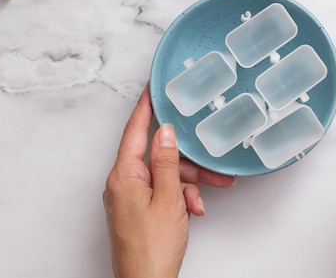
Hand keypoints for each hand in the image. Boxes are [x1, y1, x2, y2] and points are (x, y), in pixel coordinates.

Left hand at [103, 85, 234, 277]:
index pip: (135, 130)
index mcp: (124, 176)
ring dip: (188, 184)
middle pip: (158, 156)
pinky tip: (193, 210)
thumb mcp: (169, 199)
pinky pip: (162, 191)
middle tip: (212, 163)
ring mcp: (130, 197)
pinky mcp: (138, 209)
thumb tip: (166, 132)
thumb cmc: (152, 248)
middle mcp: (123, 183)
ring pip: (164, 175)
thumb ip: (168, 162)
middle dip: (187, 162)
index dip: (146, 107)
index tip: (154, 87)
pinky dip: (180, 197)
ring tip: (207, 197)